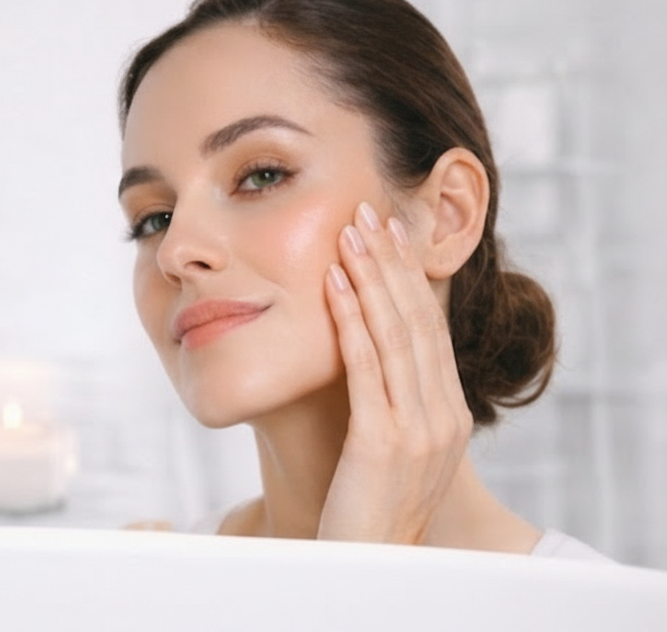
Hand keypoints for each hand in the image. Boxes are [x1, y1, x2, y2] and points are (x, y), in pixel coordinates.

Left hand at [317, 202, 472, 543]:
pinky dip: (350, 319)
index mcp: (447, 416)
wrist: (368, 567)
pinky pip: (367, 367)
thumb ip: (384, 404)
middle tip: (367, 213)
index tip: (387, 235)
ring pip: (396, 335)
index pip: (429, 330)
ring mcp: (419, 430)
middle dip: (390, 263)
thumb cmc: (364, 509)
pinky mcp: (384, 442)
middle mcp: (442, 417)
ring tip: (349, 232)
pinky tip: (332, 283)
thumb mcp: (385, 449)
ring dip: (370, 277)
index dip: (407, 279)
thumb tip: (358, 355)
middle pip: (417, 322)